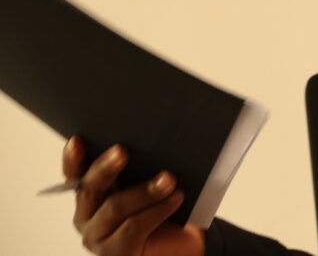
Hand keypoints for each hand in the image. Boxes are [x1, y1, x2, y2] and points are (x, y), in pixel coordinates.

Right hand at [63, 136, 204, 255]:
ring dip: (145, 191)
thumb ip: (140, 166)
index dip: (72, 158)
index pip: (75, 174)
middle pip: (90, 189)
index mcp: (91, 193)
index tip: (77, 141)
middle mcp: (87, 216)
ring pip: (114, 207)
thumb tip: (151, 138)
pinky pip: (133, 228)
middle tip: (122, 151)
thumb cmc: (162, 209)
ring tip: (169, 179)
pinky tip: (175, 198)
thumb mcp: (148, 182)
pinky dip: (157, 210)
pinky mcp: (116, 253)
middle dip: (106, 168)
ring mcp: (98, 237)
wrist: (179, 244)